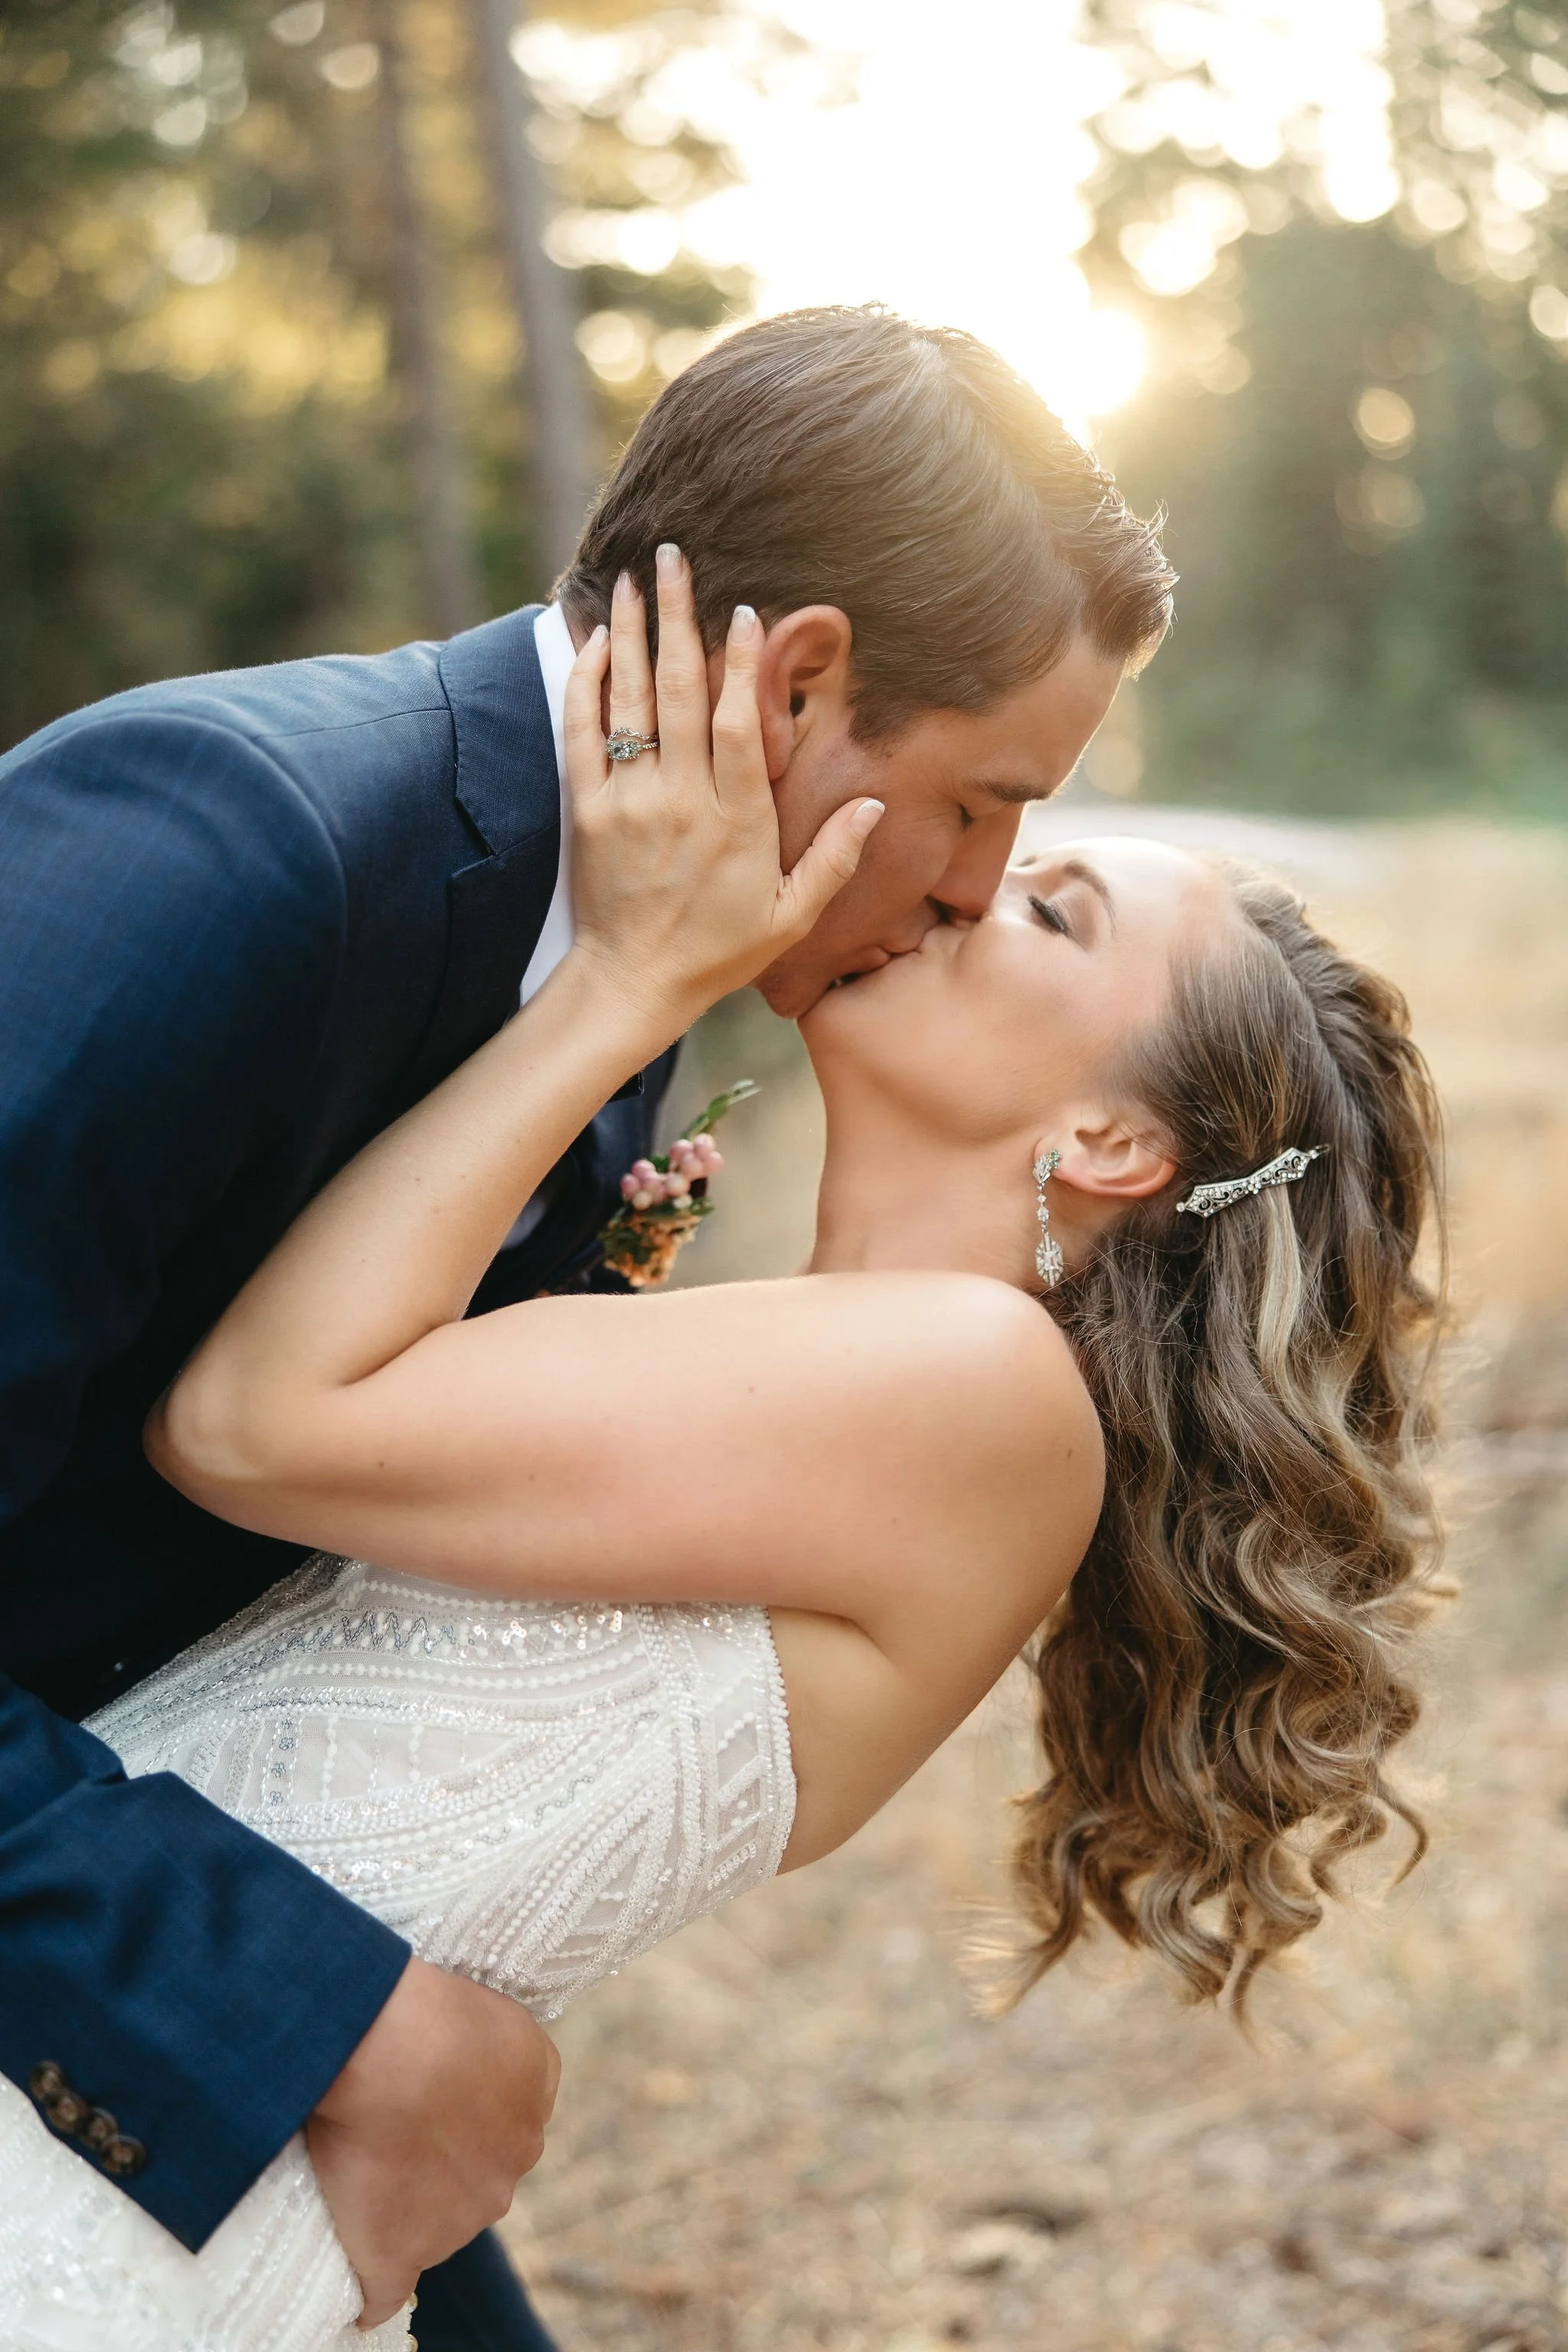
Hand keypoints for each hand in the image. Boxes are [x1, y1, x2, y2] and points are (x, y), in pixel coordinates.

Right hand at [307, 1956, 560, 2330]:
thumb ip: (491, 2043)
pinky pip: (385, 2290)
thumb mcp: (489, 2004)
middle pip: (478, 2172)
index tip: (427, 2095)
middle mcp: (511, 2163)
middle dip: (441, 2158)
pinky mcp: (402, 2253)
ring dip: (402, 2205)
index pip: (509, 2114)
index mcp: (535, 2089)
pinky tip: (352, 2277)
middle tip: (386, 2123)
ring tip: (354, 2164)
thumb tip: (465, 2064)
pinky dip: (369, 2285)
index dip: (465, 2108)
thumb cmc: (427, 2006)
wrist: (390, 2048)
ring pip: (434, 2222)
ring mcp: (459, 2217)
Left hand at [565, 543, 883, 1029]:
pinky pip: (582, 735)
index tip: (743, 612)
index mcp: (737, 820)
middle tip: (675, 558)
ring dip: (628, 634)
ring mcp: (628, 802)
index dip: (742, 664)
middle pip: (678, 691)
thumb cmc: (718, 952)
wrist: (633, 985)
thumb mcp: (792, 915)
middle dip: (676, 618)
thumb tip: (875, 803)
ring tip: (631, 580)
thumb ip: (835, 857)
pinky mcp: (587, 811)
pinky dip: (586, 685)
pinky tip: (593, 645)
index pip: (738, 724)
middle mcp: (680, 800)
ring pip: (628, 701)